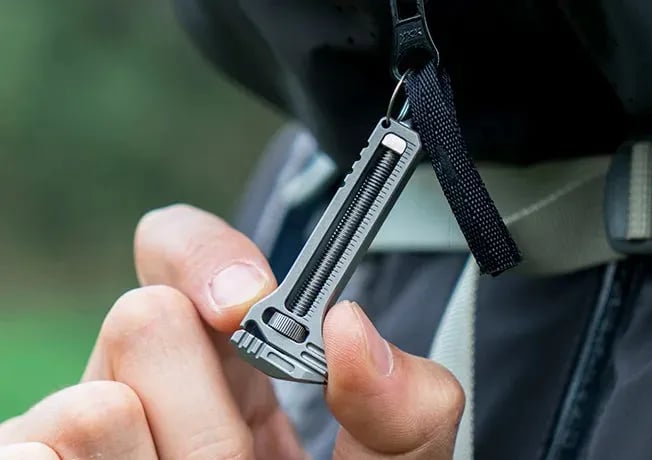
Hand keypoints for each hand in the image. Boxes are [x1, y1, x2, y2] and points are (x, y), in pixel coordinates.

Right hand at [0, 204, 463, 458]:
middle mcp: (147, 381)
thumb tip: (348, 328)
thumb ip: (403, 405)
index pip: (177, 250)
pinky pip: (23, 452)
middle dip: (207, 414)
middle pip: (145, 319)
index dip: (206, 256)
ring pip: (95, 406)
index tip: (248, 305)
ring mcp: (86, 433)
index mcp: (227, 358)